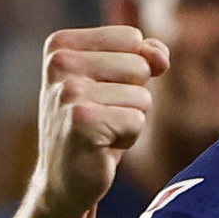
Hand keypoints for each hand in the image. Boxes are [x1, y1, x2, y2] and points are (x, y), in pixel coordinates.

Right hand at [35, 26, 169, 217]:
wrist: (64, 179)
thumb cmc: (96, 124)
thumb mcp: (119, 80)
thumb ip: (144, 55)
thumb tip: (160, 55)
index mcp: (61, 45)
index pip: (131, 38)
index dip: (130, 71)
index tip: (101, 92)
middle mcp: (59, 62)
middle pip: (139, 66)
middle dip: (132, 96)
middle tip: (102, 116)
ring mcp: (68, 92)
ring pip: (142, 96)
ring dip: (131, 119)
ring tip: (101, 131)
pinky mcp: (81, 121)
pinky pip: (137, 120)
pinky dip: (128, 138)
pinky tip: (101, 146)